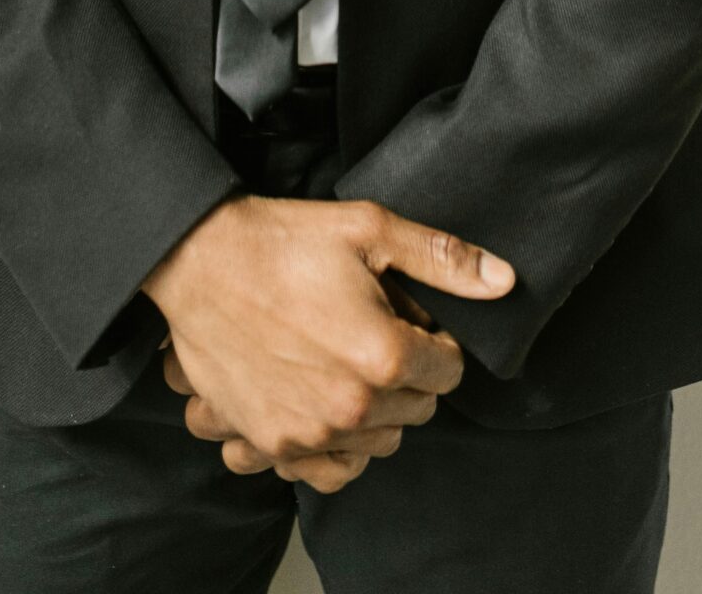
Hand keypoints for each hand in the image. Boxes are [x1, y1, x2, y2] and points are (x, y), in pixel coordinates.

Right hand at [140, 194, 514, 492]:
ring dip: (377, 409)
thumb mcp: (368, 228)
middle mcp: (351, 405)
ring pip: (380, 441)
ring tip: (348, 362)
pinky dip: (338, 447)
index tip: (412, 320)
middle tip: (375, 332)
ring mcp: (309, 432)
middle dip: (409, 374)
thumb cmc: (282, 241)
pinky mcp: (273, 443)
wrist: (199, 260)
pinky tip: (327, 406)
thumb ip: (442, 259)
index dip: (436, 341)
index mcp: (383, 354)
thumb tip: (503, 281)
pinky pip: (330, 472)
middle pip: (418, 409)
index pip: (449, 371)